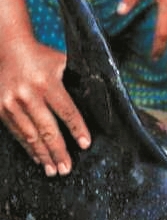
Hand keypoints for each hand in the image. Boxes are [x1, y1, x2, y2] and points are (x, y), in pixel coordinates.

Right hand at [0, 37, 89, 175]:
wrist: (9, 48)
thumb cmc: (43, 58)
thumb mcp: (64, 63)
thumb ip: (80, 80)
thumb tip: (102, 99)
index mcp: (47, 82)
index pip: (67, 110)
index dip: (77, 129)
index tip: (85, 144)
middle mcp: (28, 94)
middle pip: (47, 129)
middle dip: (58, 151)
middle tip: (67, 169)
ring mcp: (11, 103)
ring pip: (30, 135)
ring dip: (43, 155)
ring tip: (53, 171)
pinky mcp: (0, 109)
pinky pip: (16, 133)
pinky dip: (28, 147)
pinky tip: (38, 158)